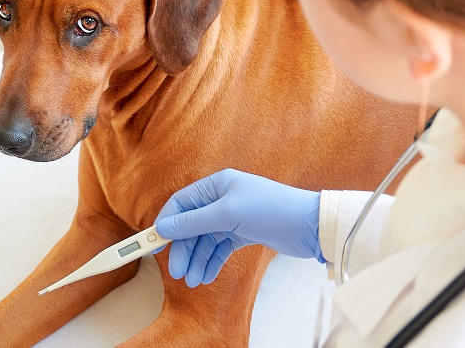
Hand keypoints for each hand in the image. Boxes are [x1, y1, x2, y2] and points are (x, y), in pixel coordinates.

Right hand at [153, 168, 323, 287]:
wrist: (310, 226)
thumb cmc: (271, 210)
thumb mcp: (227, 215)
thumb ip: (193, 222)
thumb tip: (164, 226)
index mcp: (217, 184)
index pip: (181, 203)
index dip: (166, 223)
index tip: (154, 244)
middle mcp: (222, 198)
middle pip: (192, 225)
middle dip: (183, 249)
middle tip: (176, 272)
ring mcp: (233, 216)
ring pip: (205, 240)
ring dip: (197, 259)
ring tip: (192, 280)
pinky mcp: (244, 232)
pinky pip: (220, 248)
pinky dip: (212, 262)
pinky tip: (205, 276)